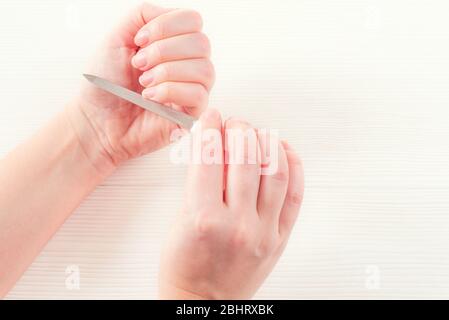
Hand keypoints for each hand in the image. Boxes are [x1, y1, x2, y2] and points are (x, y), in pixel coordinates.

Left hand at [68, 3, 213, 171]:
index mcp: (174, 43)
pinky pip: (199, 95)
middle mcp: (188, 64)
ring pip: (205, 69)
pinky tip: (151, 98)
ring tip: (144, 83)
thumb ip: (143, 14)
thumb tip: (169, 15)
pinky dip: (171, 91)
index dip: (166, 26)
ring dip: (168, 72)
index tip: (139, 41)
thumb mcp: (117, 37)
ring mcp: (192, 90)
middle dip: (164, 51)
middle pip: (201, 43)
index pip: (193, 20)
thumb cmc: (106, 84)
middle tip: (139, 65)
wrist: (96, 120)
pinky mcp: (192, 114)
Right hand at [159, 109, 304, 298]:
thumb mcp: (179, 219)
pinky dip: (293, 167)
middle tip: (234, 123)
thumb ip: (198, 181)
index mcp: (203, 218)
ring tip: (258, 133)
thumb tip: (215, 145)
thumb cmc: (184, 265)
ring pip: (275, 171)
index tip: (212, 117)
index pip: (210, 157)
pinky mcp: (280, 238)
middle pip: (246, 158)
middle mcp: (237, 224)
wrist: (202, 301)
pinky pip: (295, 195)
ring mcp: (263, 232)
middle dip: (239, 130)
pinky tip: (284, 152)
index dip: (210, 129)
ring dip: (267, 143)